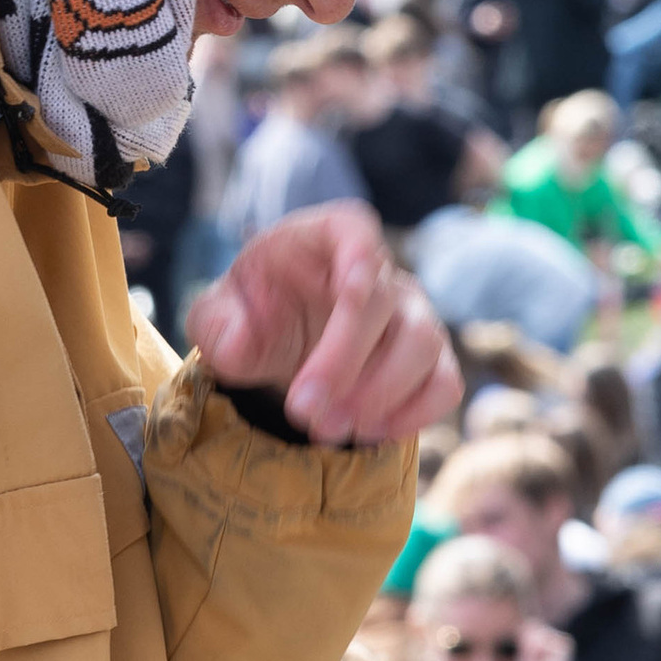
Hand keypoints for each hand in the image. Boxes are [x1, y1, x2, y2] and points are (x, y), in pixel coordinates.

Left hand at [188, 204, 460, 444]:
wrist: (280, 344)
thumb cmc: (252, 315)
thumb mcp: (218, 313)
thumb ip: (217, 322)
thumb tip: (240, 341)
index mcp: (326, 238)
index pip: (355, 228)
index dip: (359, 256)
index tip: (350, 290)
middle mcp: (380, 271)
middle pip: (385, 303)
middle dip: (345, 361)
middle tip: (304, 410)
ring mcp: (412, 315)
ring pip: (423, 344)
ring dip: (379, 394)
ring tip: (327, 430)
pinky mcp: (429, 361)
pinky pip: (444, 384)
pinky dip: (414, 412)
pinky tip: (367, 432)